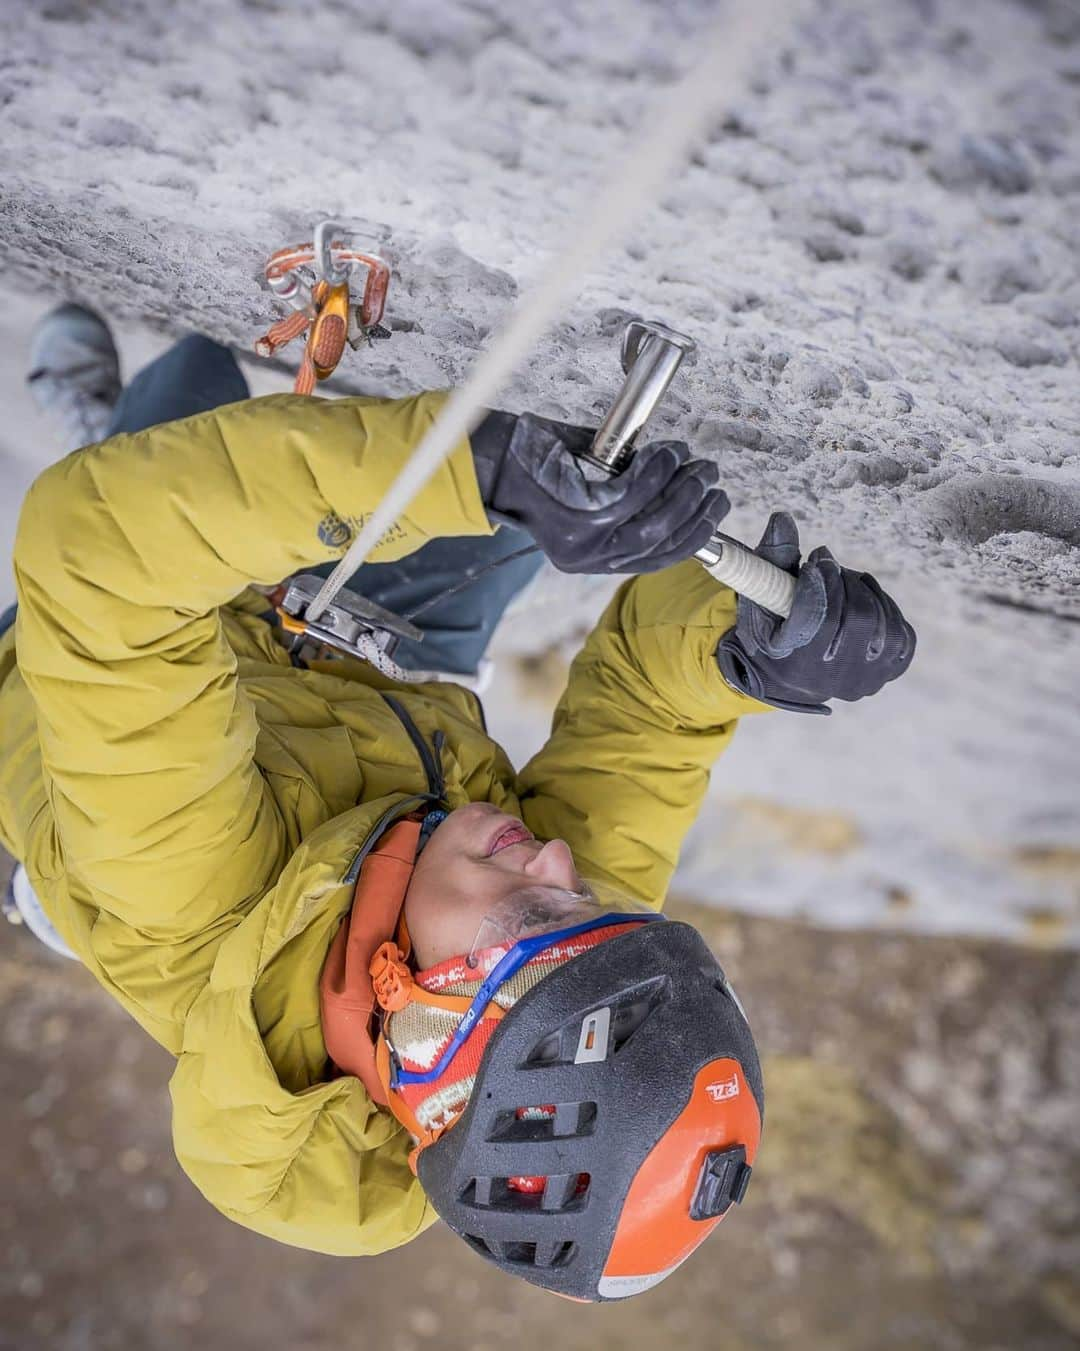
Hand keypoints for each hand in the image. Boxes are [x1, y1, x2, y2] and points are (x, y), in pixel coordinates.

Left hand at [471, 411, 729, 572]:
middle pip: (661, 543)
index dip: (695, 533)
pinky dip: (654, 472)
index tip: (716, 506)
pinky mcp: (575, 516)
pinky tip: (664, 452)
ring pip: (649, 523)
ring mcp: (582, 542)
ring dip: (679, 489)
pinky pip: (628, 496)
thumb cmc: (545, 468)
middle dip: (695, 508)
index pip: (659, 558)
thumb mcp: (592, 496)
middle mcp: (589, 560)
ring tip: (690, 460)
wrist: (494, 463)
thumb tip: (685, 484)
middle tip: (709, 476)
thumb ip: (632, 501)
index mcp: (596, 560)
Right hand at [716, 512, 915, 714]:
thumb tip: (783, 518)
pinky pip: (902, 632)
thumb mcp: (760, 595)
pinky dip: (885, 607)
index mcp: (793, 664)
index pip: (820, 618)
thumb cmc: (771, 626)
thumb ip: (771, 558)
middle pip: (858, 618)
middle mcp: (831, 680)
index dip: (821, 581)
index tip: (815, 561)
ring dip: (865, 590)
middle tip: (828, 566)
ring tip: (843, 582)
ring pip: (883, 622)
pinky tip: (862, 601)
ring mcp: (863, 681)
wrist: (788, 672)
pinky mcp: (886, 674)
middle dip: (845, 581)